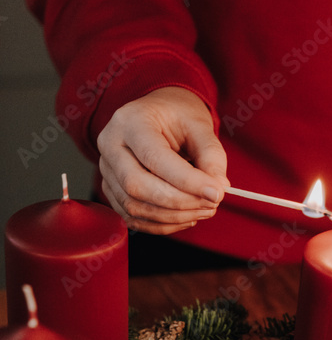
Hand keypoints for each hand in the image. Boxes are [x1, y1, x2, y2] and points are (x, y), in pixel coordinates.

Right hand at [97, 87, 229, 233]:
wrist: (158, 115)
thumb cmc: (177, 116)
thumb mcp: (200, 125)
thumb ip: (211, 155)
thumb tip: (218, 188)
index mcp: (130, 121)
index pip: (155, 157)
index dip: (187, 181)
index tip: (216, 193)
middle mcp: (110, 145)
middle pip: (137, 185)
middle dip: (179, 202)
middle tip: (212, 203)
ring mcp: (106, 170)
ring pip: (134, 206)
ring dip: (174, 216)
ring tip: (204, 209)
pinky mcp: (111, 190)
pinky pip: (133, 217)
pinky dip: (163, 224)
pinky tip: (186, 216)